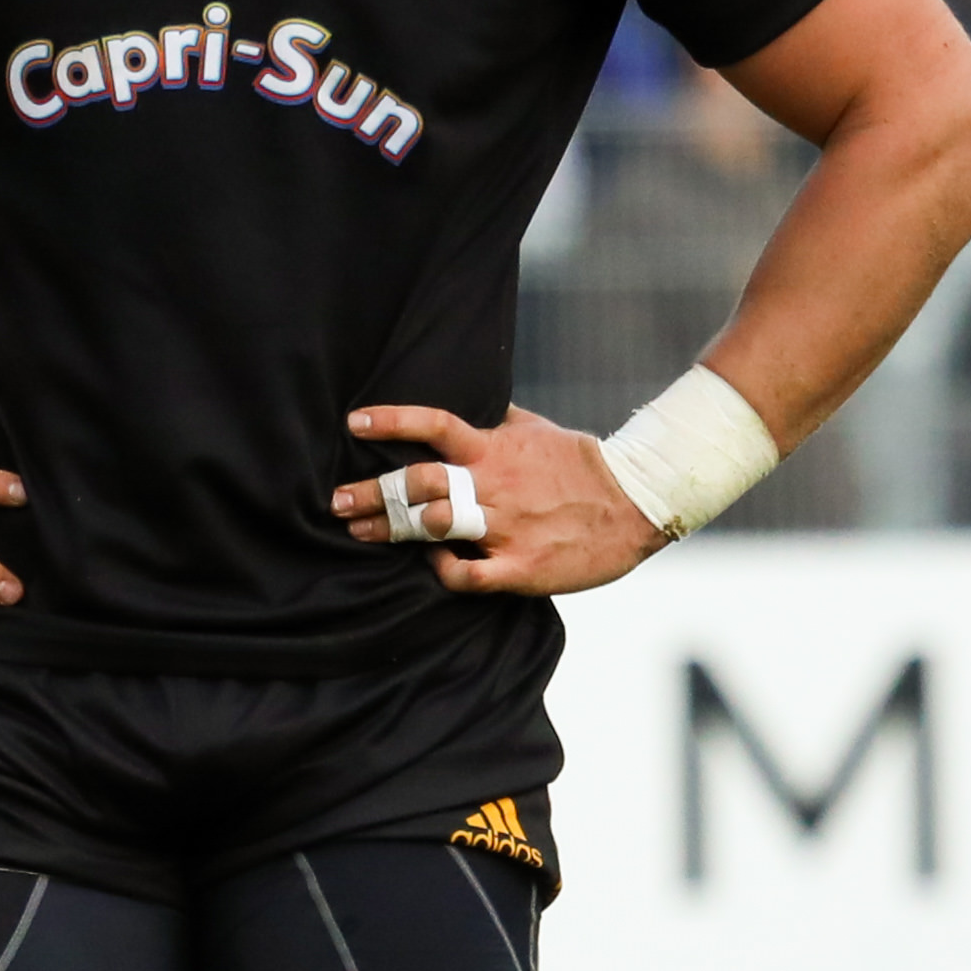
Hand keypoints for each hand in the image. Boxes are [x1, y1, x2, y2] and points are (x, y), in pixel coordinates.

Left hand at [330, 401, 665, 595]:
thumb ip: (495, 418)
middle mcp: (493, 485)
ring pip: (433, 526)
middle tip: (335, 502)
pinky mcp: (520, 567)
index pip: (434, 425)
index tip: (353, 422)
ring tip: (359, 531)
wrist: (635, 503)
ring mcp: (505, 527)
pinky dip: (442, 570)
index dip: (391, 421)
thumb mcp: (535, 429)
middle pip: (418, 483)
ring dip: (390, 529)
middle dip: (370, 493)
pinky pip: (467, 574)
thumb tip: (468, 396)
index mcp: (494, 449)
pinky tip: (430, 564)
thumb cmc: (579, 463)